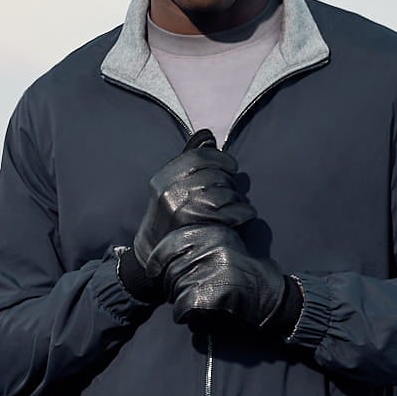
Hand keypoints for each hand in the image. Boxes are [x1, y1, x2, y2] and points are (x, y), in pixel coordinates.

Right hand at [131, 140, 253, 283]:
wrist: (153, 260)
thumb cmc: (167, 220)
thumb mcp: (168, 189)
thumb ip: (187, 161)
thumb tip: (207, 135)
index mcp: (162, 180)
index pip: (197, 158)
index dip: (220, 159)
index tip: (231, 166)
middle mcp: (171, 195)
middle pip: (214, 176)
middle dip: (228, 182)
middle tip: (230, 191)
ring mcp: (185, 213)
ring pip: (226, 193)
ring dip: (237, 198)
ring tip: (235, 205)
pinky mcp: (201, 230)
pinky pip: (233, 212)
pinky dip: (244, 211)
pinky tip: (243, 215)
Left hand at [156, 224, 288, 328]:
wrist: (273, 298)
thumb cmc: (246, 276)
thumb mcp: (224, 249)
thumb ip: (198, 247)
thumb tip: (164, 258)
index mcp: (213, 233)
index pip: (171, 243)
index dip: (157, 260)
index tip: (154, 272)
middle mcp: (214, 246)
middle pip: (172, 270)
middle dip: (171, 287)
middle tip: (181, 296)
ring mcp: (216, 267)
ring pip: (177, 289)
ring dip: (180, 302)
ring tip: (193, 307)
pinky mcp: (218, 290)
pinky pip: (185, 306)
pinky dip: (184, 315)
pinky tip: (192, 316)